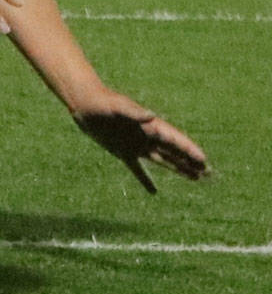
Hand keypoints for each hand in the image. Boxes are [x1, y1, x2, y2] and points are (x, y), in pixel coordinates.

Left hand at [73, 91, 209, 192]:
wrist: (84, 103)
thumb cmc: (102, 102)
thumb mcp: (118, 106)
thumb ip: (135, 112)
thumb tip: (152, 116)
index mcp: (149, 126)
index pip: (174, 140)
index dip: (189, 150)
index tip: (204, 160)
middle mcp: (146, 136)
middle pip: (174, 152)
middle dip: (191, 162)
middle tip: (209, 172)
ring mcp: (136, 144)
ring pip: (163, 160)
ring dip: (179, 169)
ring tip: (196, 178)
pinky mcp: (122, 151)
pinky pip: (137, 169)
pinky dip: (145, 180)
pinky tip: (154, 192)